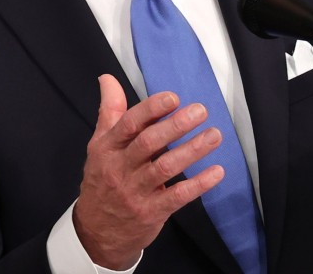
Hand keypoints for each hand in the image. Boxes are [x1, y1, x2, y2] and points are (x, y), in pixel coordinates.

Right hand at [72, 74, 224, 269]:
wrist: (96, 233)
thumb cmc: (102, 180)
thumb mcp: (99, 145)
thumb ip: (109, 111)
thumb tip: (107, 78)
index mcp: (108, 148)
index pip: (129, 124)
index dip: (151, 109)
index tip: (173, 98)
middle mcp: (120, 168)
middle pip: (149, 143)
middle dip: (176, 126)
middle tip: (200, 111)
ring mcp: (135, 192)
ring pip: (165, 168)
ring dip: (192, 150)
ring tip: (214, 135)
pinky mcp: (151, 212)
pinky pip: (177, 196)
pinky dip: (198, 184)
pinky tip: (217, 172)